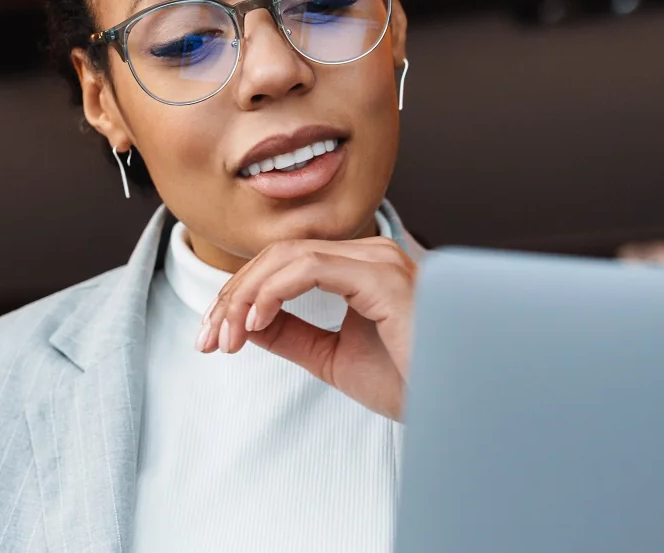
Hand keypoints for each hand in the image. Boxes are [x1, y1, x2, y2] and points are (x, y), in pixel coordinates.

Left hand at [196, 236, 416, 420]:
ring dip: (244, 297)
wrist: (457, 409)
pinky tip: (253, 324)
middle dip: (232, 296)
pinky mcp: (382, 275)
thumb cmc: (411, 383)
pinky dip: (271, 293)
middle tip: (206, 340)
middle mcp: (371, 253)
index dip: (239, 295)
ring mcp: (379, 259)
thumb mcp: (332, 358)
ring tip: (225, 338)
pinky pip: (310, 268)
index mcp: (362, 267)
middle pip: (278, 255)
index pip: (284, 264)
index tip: (212, 337)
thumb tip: (242, 321)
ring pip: (287, 257)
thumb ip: (290, 333)